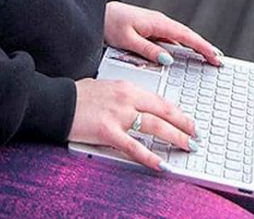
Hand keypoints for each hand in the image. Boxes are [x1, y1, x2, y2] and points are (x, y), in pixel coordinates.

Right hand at [69, 77, 198, 170]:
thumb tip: (141, 109)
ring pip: (154, 127)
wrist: (57, 102)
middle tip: (196, 136)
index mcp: (128, 87)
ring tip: (187, 147)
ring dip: (174, 138)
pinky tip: (161, 165)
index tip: (188, 122)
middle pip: (163, 112)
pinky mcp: (107, 131)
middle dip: (183, 125)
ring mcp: (118, 115)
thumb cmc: (78, 96)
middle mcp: (126, 99)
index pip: (160, 100)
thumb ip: (125, 98)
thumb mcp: (107, 88)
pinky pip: (134, 147)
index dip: (178, 113)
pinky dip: (149, 157)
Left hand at [103, 1, 222, 66]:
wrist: (98, 13)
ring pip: (181, 39)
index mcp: (158, 23)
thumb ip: (148, 50)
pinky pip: (171, 40)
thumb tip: (168, 59)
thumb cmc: (110, 24)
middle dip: (204, 48)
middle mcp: (160, 23)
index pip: (186, 36)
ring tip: (208, 59)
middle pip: (188, 37)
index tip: (215, 56)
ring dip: (194, 48)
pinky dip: (182, 47)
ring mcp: (157, 26)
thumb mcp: (127, 40)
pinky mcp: (152, 30)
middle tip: (218, 60)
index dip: (202, 47)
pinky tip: (186, 56)